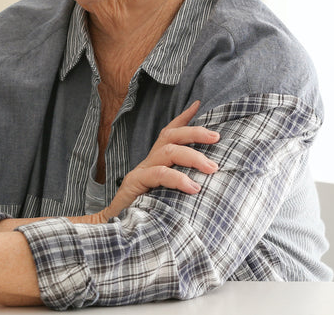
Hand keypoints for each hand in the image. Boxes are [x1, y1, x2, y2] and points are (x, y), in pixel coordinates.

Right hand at [100, 100, 218, 220]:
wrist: (115, 229)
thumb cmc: (147, 214)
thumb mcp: (168, 196)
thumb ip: (183, 185)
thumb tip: (210, 183)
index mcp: (157, 163)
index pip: (169, 133)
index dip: (183, 118)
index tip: (198, 104)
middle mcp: (149, 163)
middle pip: (170, 136)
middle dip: (195, 132)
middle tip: (217, 138)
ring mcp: (141, 172)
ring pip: (167, 151)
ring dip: (193, 156)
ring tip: (212, 168)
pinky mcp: (134, 184)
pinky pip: (158, 174)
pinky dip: (177, 178)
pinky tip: (194, 188)